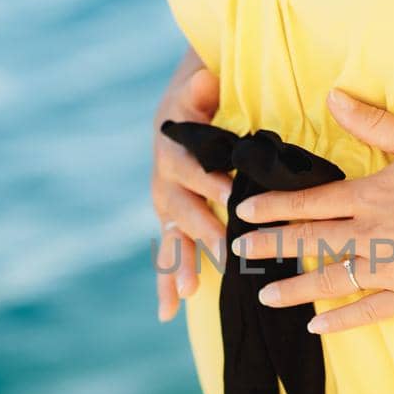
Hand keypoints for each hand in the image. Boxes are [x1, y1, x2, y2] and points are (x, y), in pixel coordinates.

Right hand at [151, 57, 232, 321]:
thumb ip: (201, 86)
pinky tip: (167, 312)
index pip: (191, 165)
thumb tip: (204, 80)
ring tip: (188, 292)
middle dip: (203, 231)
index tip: (228, 193)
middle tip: (224, 252)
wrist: (180, 107)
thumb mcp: (200, 81)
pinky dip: (166, 282)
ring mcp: (167, 202)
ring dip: (179, 264)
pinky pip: (170, 252)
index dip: (207, 179)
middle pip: (183, 207)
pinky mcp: (172, 220)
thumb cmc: (201, 93)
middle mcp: (165, 177)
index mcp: (174, 145)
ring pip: (174, 236)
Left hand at [230, 88, 393, 333]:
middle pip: (311, 241)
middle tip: (238, 253)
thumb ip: (371, 121)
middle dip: (271, 247)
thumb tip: (332, 96)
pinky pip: (370, 311)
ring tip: (265, 296)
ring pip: (332, 279)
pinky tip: (316, 325)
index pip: (309, 203)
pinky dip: (341, 319)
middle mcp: (373, 233)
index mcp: (371, 195)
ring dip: (295, 287)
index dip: (273, 208)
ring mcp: (392, 267)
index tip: (244, 213)